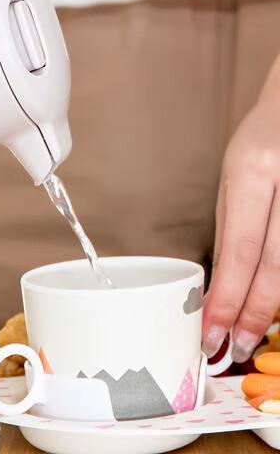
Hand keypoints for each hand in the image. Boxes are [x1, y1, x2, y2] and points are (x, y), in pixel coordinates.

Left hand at [203, 58, 279, 362]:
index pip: (239, 247)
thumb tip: (221, 281)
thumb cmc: (268, 138)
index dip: (226, 296)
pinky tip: (278, 301)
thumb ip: (235, 223)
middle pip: (274, 262)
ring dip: (276, 303)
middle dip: (253, 311)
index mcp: (251, 170)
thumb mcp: (239, 172)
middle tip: (234, 346)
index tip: (212, 331)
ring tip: (255, 331)